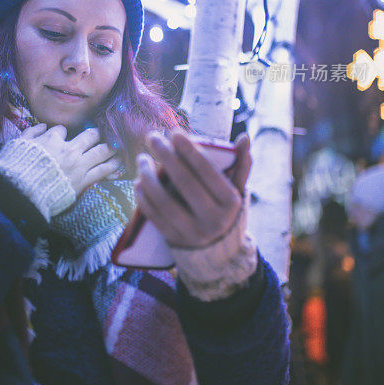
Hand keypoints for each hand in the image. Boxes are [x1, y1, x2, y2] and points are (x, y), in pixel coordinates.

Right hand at [20, 123, 119, 198]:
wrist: (21, 192)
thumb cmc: (16, 168)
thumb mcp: (17, 144)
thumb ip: (32, 132)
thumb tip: (44, 125)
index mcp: (52, 139)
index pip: (63, 130)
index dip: (64, 132)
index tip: (64, 136)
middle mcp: (69, 149)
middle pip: (90, 136)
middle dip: (97, 134)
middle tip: (102, 134)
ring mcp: (78, 165)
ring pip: (102, 151)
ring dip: (111, 148)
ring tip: (118, 147)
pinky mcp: (83, 181)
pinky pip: (102, 171)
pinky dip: (112, 166)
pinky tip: (119, 163)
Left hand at [134, 130, 250, 249]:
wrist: (218, 252)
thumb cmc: (226, 210)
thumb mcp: (239, 190)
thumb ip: (242, 164)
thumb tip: (244, 137)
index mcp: (230, 202)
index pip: (207, 171)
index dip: (189, 150)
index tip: (175, 132)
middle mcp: (212, 219)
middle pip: (184, 182)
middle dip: (166, 156)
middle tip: (153, 137)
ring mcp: (192, 232)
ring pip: (165, 201)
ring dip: (149, 176)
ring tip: (142, 158)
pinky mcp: (174, 239)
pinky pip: (154, 216)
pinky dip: (143, 197)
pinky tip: (138, 181)